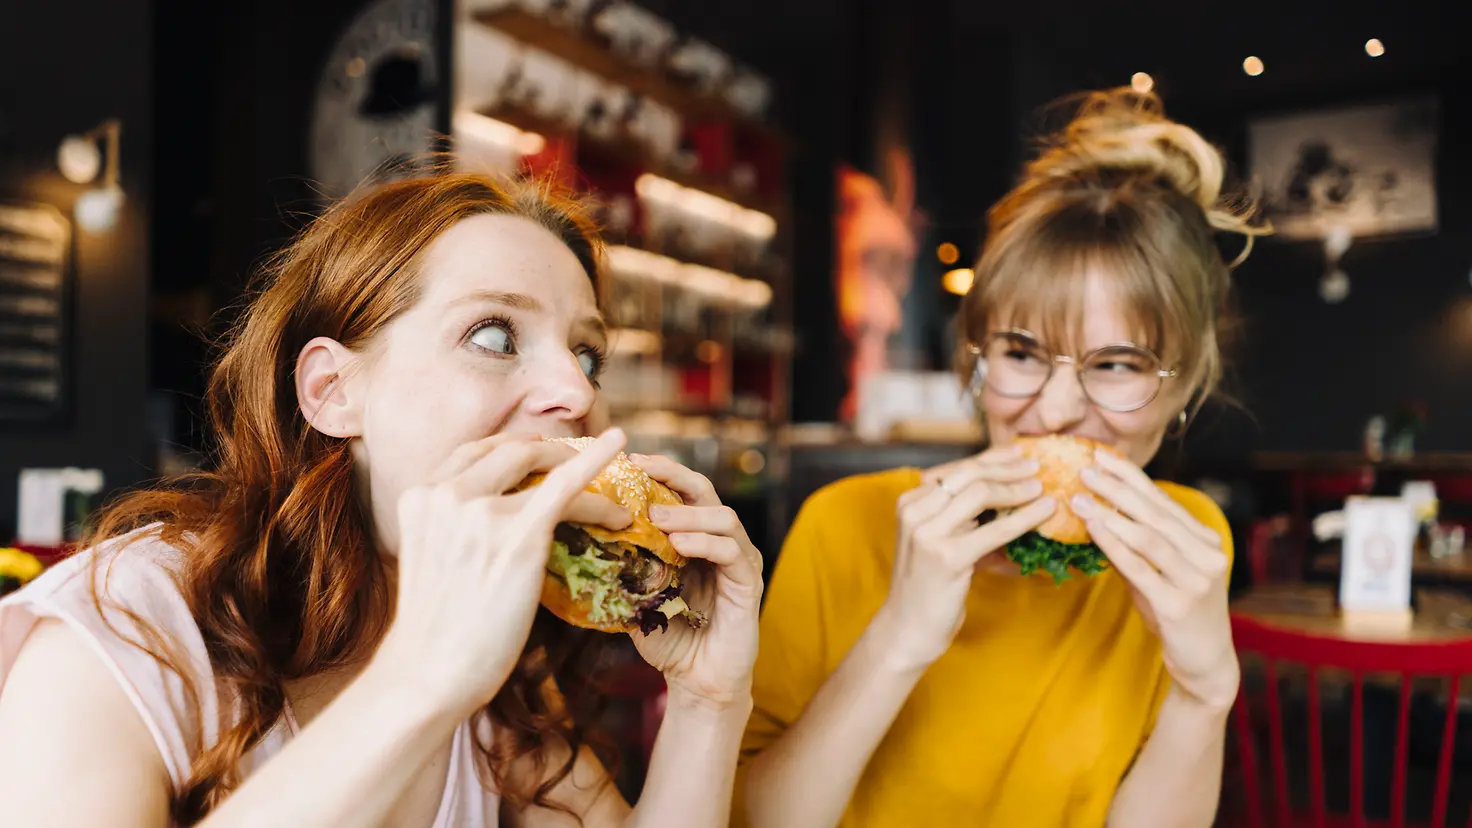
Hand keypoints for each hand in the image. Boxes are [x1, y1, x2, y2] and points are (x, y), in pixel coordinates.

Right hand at [379, 429, 632, 717]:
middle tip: (577, 460)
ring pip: (544, 467)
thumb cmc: (435, 630)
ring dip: (582, 465)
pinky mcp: (519, 535)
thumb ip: (452, 526)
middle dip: (549, 451)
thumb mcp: (429, 557)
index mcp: (420, 496)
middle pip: (510, 450)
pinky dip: (598, 465)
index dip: (512, 448)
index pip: (473, 452)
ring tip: (611, 475)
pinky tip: (619, 447)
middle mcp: (446, 494)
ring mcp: (481, 512)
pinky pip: (568, 487)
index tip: (538, 453)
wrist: (429, 674)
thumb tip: (492, 520)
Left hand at [627, 454, 763, 708]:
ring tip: (654, 518)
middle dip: (672, 476)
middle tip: (640, 471)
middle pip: (704, 490)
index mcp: (694, 537)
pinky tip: (679, 545)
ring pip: (722, 516)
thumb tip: (577, 543)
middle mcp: (720, 541)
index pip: (680, 490)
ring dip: (686, 513)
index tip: (627, 462)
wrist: (698, 682)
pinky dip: (704, 543)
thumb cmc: (668, 638)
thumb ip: (621, 569)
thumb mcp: (635, 597)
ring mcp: (739, 560)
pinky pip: (732, 552)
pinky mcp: (749, 583)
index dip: (658, 472)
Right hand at [882, 445, 1056, 670]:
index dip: (992, 457)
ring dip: (1018, 488)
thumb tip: (1012, 494)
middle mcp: (914, 510)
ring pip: (981, 493)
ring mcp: (928, 532)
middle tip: (1037, 466)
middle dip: (1008, 468)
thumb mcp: (941, 542)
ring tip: (1042, 488)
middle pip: (970, 474)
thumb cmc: (929, 586)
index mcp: (910, 501)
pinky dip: (1025, 518)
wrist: (907, 629)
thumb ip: (965, 518)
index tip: (1019, 453)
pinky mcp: (948, 556)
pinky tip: (1044, 511)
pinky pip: (995, 529)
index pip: (958, 468)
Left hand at [1073, 448, 1238, 710]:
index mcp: (1205, 540)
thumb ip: (1135, 547)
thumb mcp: (1158, 573)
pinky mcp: (1178, 604)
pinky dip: (1114, 545)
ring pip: (1149, 537)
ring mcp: (1196, 580)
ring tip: (1080, 497)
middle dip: (1118, 488)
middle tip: (1086, 468)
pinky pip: (1140, 568)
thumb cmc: (1177, 613)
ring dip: (1111, 513)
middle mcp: (1206, 555)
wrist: (1204, 662)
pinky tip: (1093, 529)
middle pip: (1155, 513)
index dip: (1132, 477)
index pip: (1163, 501)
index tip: (1103, 457)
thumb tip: (1099, 514)